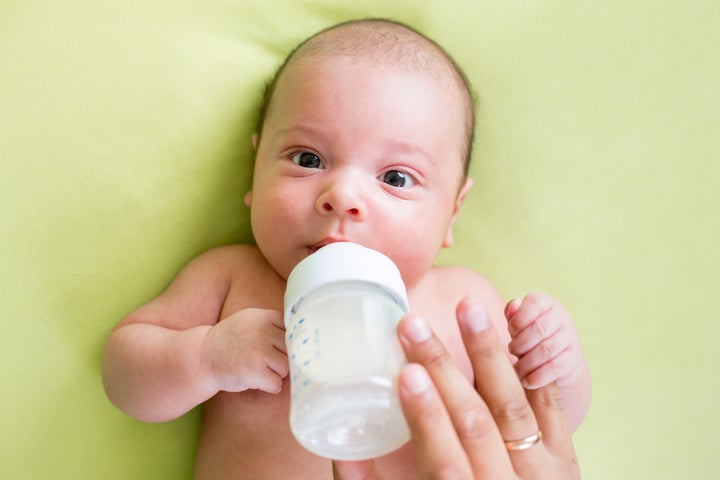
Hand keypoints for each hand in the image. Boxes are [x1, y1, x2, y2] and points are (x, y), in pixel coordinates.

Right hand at [201, 308, 288, 393]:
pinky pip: (276, 384)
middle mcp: (263, 331)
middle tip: (264, 361)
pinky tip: (257, 380)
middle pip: (292, 350)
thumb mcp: (251, 321)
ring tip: (259, 369)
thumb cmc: (233, 342)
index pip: (293, 329)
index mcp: (264, 317)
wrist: (203, 356)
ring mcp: (258, 352)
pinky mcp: (253, 372)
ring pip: (286, 368)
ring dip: (276, 373)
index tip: (282, 348)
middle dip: (281, 359)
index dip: (289, 342)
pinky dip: (270, 386)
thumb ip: (274, 325)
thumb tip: (307, 338)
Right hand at [333, 298, 579, 479]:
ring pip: (515, 406)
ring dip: (490, 354)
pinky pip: (553, 407)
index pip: (446, 458)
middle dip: (443, 369)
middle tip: (413, 325)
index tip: (406, 373)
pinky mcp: (564, 457)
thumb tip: (344, 452)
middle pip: (477, 422)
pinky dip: (534, 365)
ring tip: (471, 310)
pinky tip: (520, 328)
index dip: (426, 416)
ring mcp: (544, 471)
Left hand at [505, 293, 582, 388]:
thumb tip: (514, 305)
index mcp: (545, 303)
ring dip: (527, 362)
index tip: (511, 333)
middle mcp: (561, 316)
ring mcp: (570, 337)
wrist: (554, 361)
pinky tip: (527, 381)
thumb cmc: (528, 337)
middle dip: (521, 343)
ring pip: (547, 350)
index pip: (534, 303)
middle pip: (540, 329)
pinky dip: (538, 376)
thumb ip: (513, 314)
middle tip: (511, 351)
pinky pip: (555, 367)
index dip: (519, 319)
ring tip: (516, 369)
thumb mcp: (518, 325)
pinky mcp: (573, 358)